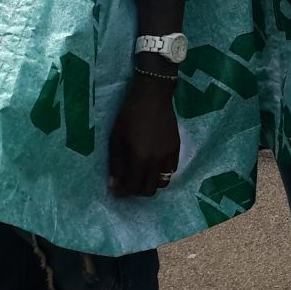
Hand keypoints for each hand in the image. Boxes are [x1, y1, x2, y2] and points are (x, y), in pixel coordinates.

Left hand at [108, 74, 180, 196]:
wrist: (153, 98)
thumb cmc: (130, 116)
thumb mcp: (116, 139)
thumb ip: (116, 164)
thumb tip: (114, 184)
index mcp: (140, 158)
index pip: (133, 187)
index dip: (123, 192)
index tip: (116, 189)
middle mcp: (157, 161)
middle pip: (149, 189)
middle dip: (136, 190)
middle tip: (128, 183)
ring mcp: (169, 155)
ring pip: (163, 182)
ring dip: (151, 183)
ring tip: (142, 175)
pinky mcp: (176, 148)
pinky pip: (172, 170)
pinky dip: (162, 173)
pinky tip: (153, 165)